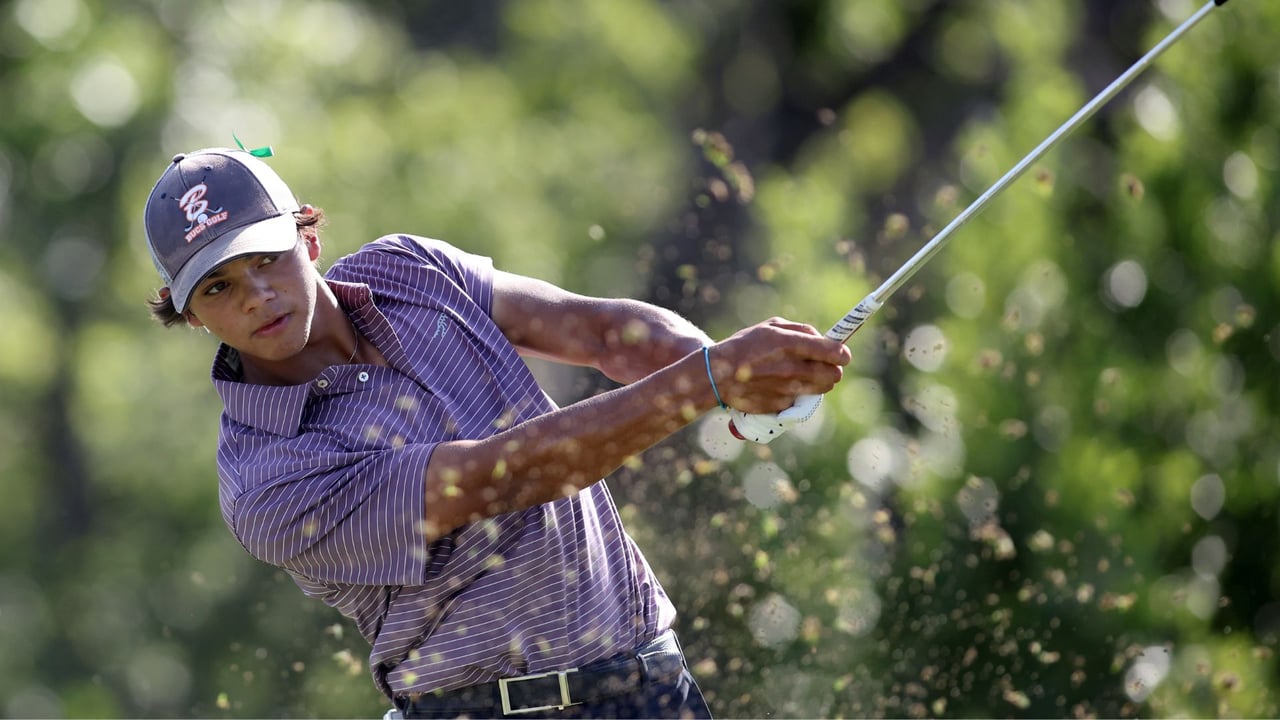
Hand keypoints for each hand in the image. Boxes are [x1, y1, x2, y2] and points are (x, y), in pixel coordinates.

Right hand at [706, 318, 850, 413]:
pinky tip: (784, 385)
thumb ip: (800, 330)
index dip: (842, 353)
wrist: (718, 375)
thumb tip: (822, 338)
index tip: (842, 354)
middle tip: (825, 365)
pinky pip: (801, 398)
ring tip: (805, 374)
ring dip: (820, 381)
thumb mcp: (770, 327)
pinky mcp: (782, 404)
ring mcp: (788, 389)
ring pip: (822, 388)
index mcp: (791, 344)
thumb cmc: (744, 346)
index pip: (833, 351)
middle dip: (833, 369)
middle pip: (833, 374)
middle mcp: (792, 368)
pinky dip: (798, 392)